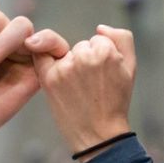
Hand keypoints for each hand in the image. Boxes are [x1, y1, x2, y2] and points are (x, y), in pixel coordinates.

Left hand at [25, 25, 136, 157]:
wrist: (99, 135)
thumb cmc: (116, 102)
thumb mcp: (131, 67)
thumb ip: (121, 39)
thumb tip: (99, 27)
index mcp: (106, 51)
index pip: (98, 40)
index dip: (102, 57)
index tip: (105, 75)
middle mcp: (84, 56)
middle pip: (81, 46)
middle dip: (86, 60)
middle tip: (92, 86)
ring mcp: (65, 68)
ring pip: (66, 53)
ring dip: (69, 64)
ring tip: (79, 90)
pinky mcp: (50, 79)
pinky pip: (40, 54)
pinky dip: (37, 48)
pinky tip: (32, 45)